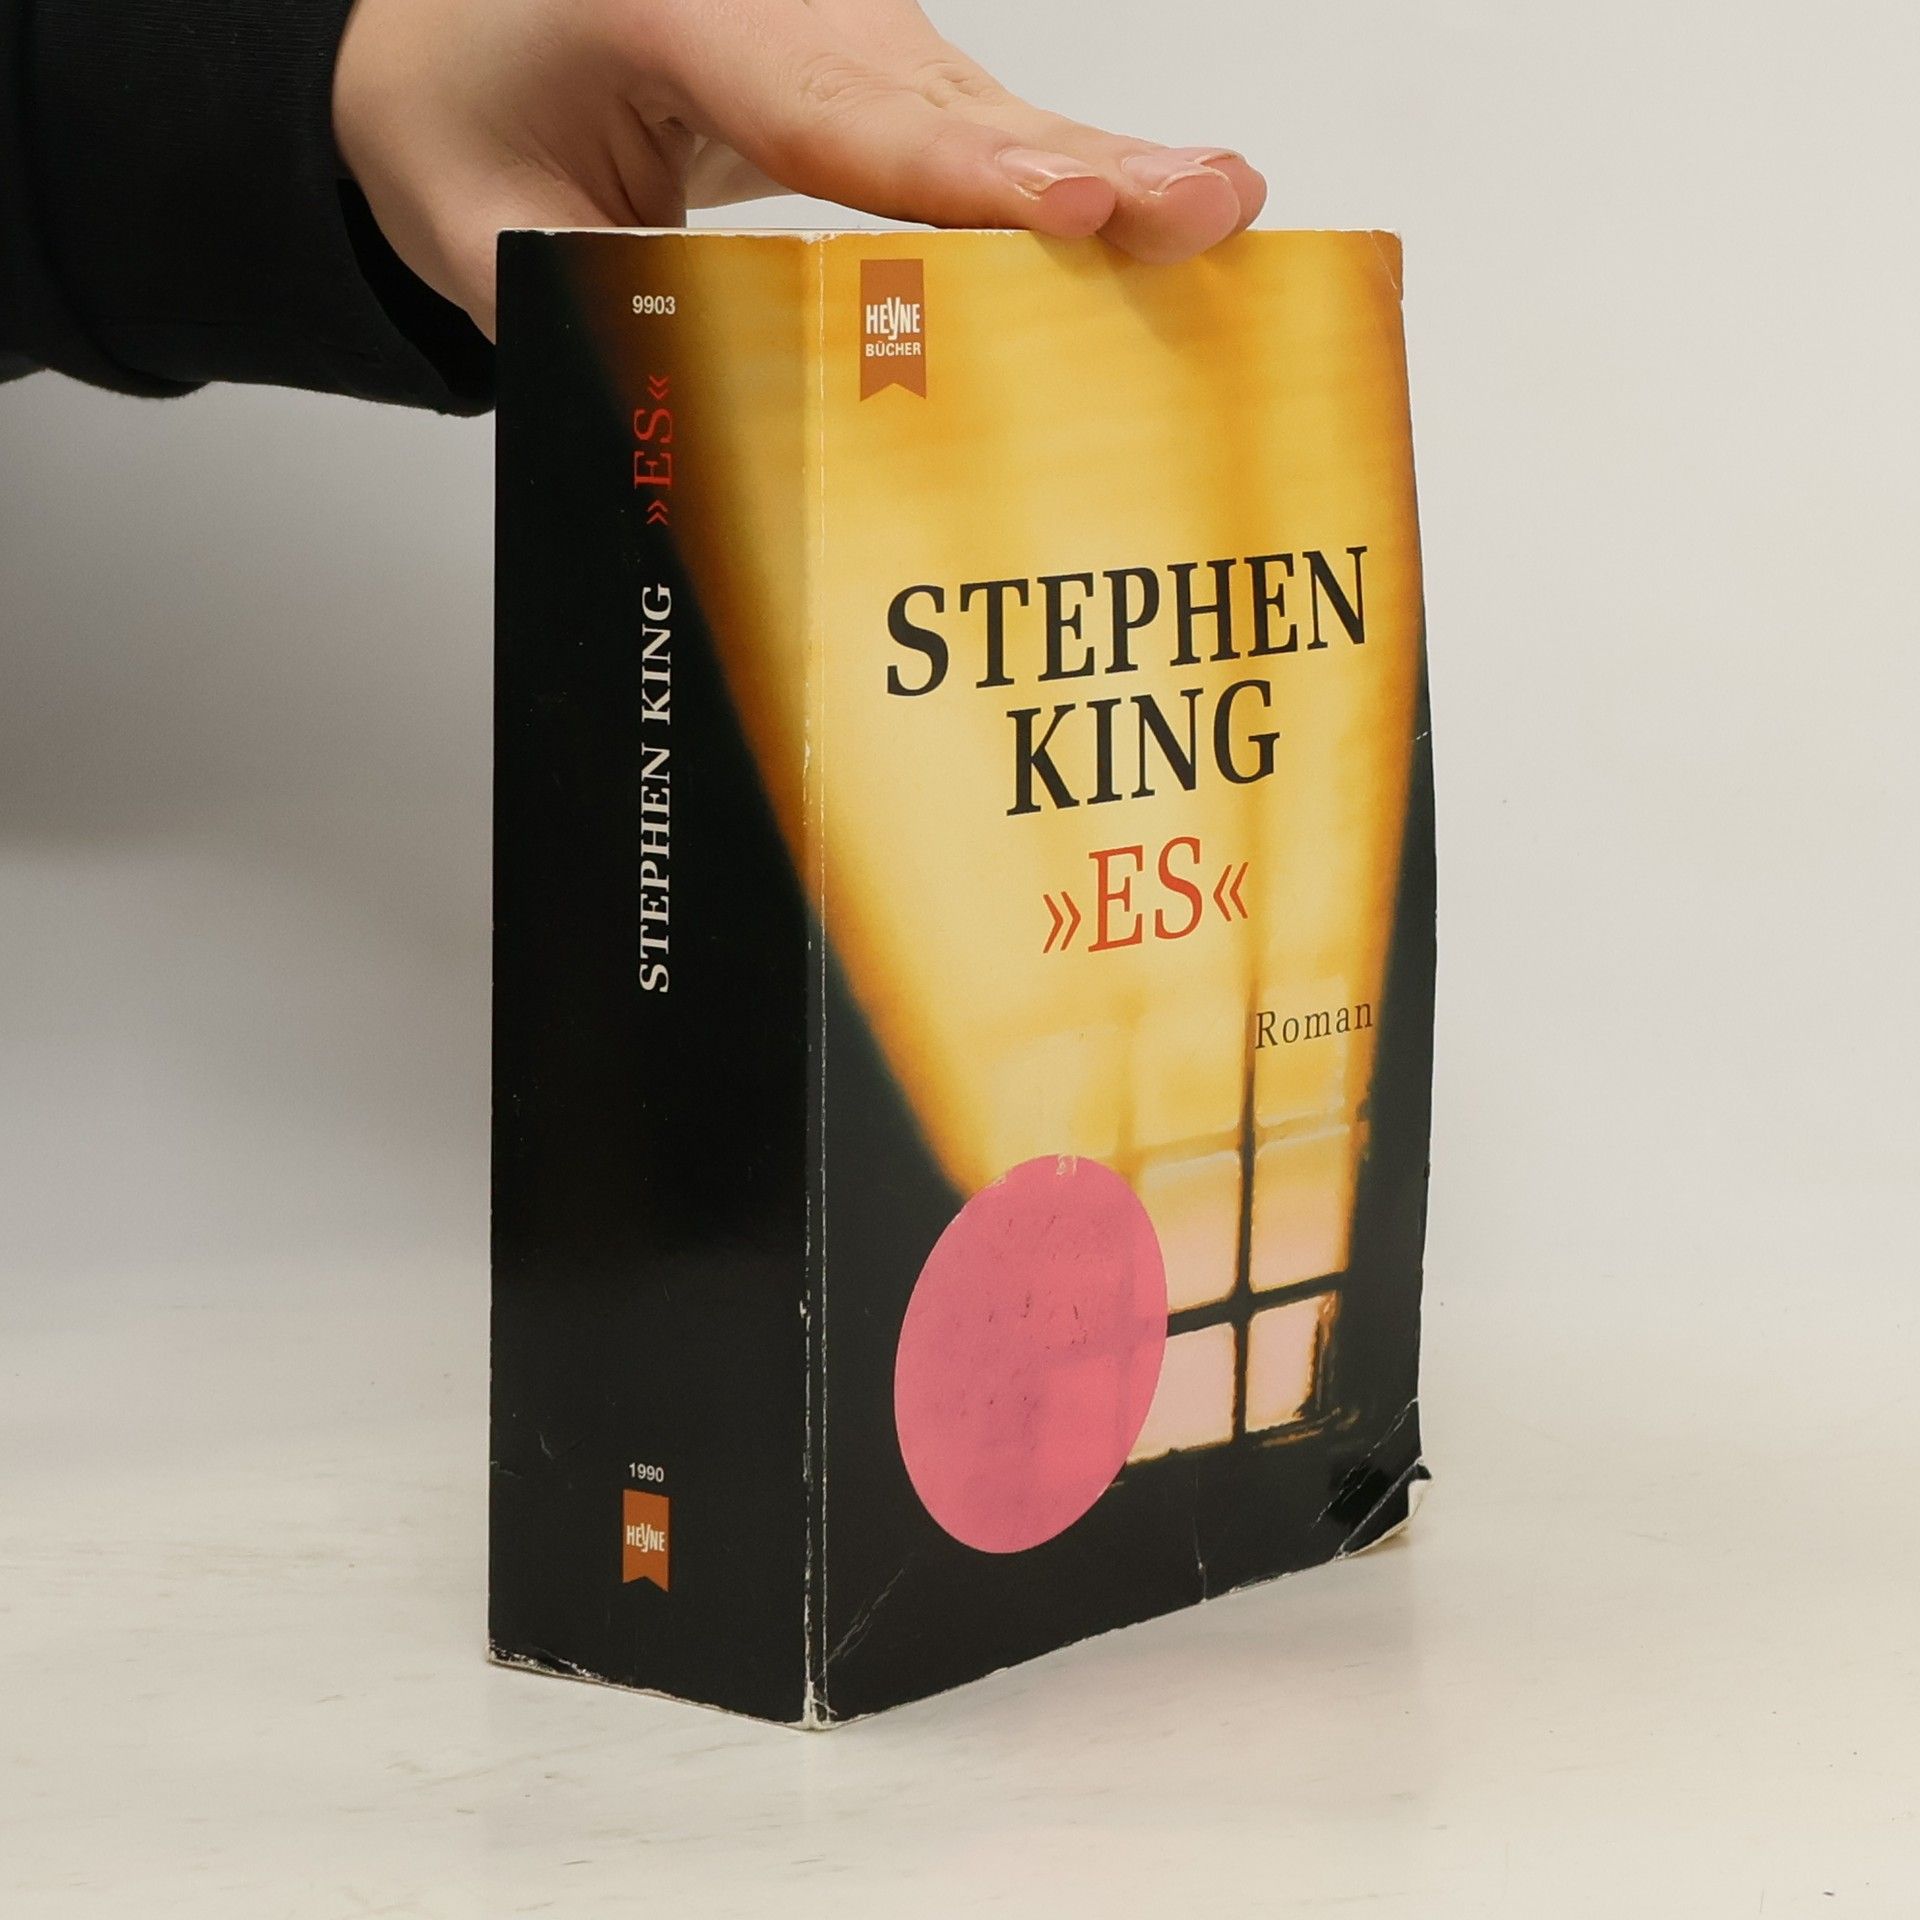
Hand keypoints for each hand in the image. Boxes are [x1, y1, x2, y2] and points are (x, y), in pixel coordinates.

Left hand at [333, 0, 1266, 337]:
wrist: (475, 21)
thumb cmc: (468, 104)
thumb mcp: (481, 219)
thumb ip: (584, 311)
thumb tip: (697, 451)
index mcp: (666, 8)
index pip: (831, 110)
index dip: (959, 174)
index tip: (1069, 212)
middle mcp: (785, 1)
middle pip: (947, 104)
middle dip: (1086, 168)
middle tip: (1212, 207)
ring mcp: (848, 31)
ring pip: (987, 116)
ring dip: (1109, 180)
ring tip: (1221, 219)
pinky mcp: (886, 76)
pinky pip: (984, 138)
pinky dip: (1075, 190)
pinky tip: (1167, 221)